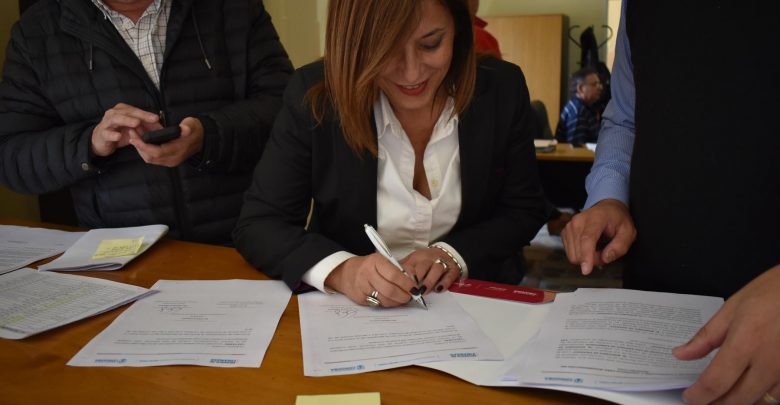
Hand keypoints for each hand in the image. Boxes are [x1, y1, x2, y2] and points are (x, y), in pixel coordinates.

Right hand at [91, 103, 160, 156]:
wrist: (101, 141)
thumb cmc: (118, 131)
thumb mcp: (132, 128)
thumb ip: (144, 125)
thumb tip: (159, 127)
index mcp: (122, 110)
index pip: (135, 110)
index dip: (146, 114)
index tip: (157, 118)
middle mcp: (113, 113)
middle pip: (127, 112)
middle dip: (140, 115)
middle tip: (151, 119)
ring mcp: (106, 123)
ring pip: (116, 119)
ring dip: (126, 120)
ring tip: (136, 123)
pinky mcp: (102, 133)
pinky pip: (107, 133)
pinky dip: (112, 134)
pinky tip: (118, 136)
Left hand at [129, 117, 203, 166]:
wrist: (203, 138)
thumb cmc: (195, 130)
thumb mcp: (192, 125)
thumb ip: (187, 127)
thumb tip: (184, 128)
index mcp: (178, 151)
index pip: (156, 152)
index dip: (143, 145)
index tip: (134, 136)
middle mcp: (173, 159)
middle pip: (150, 157)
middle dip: (138, 146)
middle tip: (131, 133)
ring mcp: (170, 161)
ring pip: (150, 159)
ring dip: (140, 148)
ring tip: (134, 136)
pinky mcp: (168, 160)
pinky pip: (153, 158)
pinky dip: (145, 150)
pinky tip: (141, 141)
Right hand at [324, 253, 417, 307]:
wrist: (346, 272)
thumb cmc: (370, 266)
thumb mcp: (383, 261)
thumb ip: (400, 269)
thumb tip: (415, 280)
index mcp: (375, 261)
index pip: (394, 275)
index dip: (407, 283)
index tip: (414, 288)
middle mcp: (367, 273)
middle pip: (390, 290)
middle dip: (404, 296)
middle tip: (411, 296)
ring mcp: (362, 287)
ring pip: (385, 300)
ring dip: (397, 302)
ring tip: (403, 298)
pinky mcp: (360, 298)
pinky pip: (378, 304)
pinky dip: (388, 304)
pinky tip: (391, 300)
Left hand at [400, 247, 460, 293]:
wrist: (447, 253)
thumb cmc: (426, 261)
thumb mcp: (413, 261)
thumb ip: (402, 269)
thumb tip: (389, 279)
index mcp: (417, 257)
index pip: (410, 266)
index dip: (405, 277)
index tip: (401, 286)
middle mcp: (430, 258)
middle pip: (422, 266)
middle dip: (417, 279)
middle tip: (412, 291)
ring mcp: (442, 263)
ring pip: (436, 269)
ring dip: (429, 281)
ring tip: (423, 291)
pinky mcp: (453, 269)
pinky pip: (449, 275)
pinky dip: (444, 283)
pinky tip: (438, 289)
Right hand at [561, 198, 635, 274]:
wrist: (606, 209)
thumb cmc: (617, 219)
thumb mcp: (628, 232)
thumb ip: (620, 246)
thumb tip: (606, 258)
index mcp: (595, 218)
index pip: (587, 239)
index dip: (586, 256)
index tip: (586, 270)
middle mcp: (578, 221)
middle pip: (579, 251)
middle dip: (593, 259)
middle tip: (605, 252)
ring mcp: (569, 226)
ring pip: (573, 255)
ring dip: (587, 257)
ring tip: (598, 248)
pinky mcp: (565, 233)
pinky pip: (570, 253)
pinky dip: (581, 254)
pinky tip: (589, 247)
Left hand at [673, 264, 779, 404]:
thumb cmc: (772, 292)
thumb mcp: (732, 308)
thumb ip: (706, 336)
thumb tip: (681, 353)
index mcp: (745, 344)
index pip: (716, 382)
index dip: (699, 396)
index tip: (690, 397)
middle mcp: (768, 363)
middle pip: (738, 400)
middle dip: (717, 404)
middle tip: (703, 399)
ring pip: (761, 401)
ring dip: (740, 401)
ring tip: (725, 394)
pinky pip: (779, 394)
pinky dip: (762, 395)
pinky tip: (752, 387)